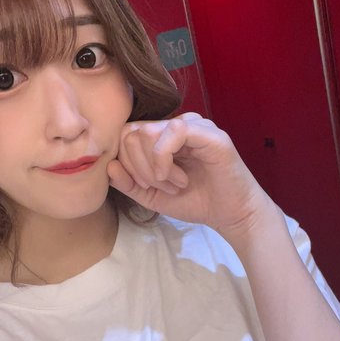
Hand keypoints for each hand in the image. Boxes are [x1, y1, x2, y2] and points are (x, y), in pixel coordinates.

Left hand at [108, 112, 271, 237]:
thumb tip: (109, 166)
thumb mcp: (154, 197)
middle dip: (138, 167)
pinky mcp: (208, 133)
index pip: (125, 135)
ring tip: (174, 185)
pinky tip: (177, 179)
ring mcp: (193, 126)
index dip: (127, 163)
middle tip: (161, 186)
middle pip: (131, 132)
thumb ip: (130, 184)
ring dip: (153, 167)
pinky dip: (165, 159)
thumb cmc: (196, 202)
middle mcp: (175, 126)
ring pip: (147, 132)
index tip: (146, 186)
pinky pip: (173, 131)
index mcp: (161, 137)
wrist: (230, 214)